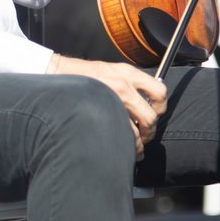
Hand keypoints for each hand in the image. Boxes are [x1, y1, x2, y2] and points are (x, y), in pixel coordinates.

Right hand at [48, 54, 167, 159]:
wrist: (58, 74)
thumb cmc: (84, 75)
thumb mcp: (112, 71)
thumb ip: (130, 84)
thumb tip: (145, 102)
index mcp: (128, 73)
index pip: (159, 91)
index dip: (161, 107)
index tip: (156, 113)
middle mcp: (123, 87)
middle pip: (150, 117)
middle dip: (150, 132)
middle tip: (145, 136)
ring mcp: (111, 102)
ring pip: (136, 132)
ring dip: (138, 145)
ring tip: (135, 149)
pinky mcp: (99, 113)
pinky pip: (120, 135)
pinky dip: (125, 147)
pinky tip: (123, 149)